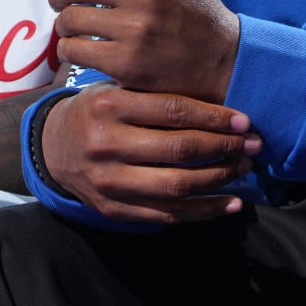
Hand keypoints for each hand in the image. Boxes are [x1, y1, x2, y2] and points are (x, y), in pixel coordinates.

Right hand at [40, 84, 261, 223]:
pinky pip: (167, 215)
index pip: (173, 111)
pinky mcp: (114, 209)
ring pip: (177, 185)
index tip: (244, 121)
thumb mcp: (117, 90)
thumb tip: (221, 109)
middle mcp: (107, 144)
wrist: (53, 147)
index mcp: (110, 106)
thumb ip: (156, 96)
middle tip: (252, 144)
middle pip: (179, 149)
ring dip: (220, 178)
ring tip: (244, 168)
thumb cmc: (97, 111)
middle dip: (224, 147)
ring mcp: (110, 182)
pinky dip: (205, 211)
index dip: (214, 118)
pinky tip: (232, 203)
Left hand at [50, 0, 240, 101]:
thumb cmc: (193, 13)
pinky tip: (81, 49)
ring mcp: (136, 28)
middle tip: (59, 4)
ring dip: (64, 24)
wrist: (224, 60)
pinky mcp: (127, 63)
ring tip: (73, 29)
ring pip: (70, 18)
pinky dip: (69, 50)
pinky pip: (75, 50)